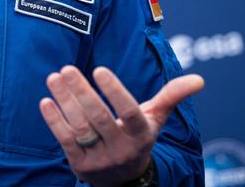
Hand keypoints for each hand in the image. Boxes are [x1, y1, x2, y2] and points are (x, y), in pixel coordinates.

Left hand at [39, 65, 203, 186]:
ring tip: (54, 77)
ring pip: (81, 128)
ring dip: (65, 101)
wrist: (123, 180)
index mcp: (141, 134)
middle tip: (67, 68)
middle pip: (99, 118)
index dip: (115, 91)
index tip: (99, 69)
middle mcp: (122, 148)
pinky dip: (55, 121)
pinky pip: (66, 141)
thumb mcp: (155, 119)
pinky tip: (46, 100)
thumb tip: (199, 79)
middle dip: (81, 92)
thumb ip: (172, 96)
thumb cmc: (137, 137)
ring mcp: (100, 158)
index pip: (129, 112)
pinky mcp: (81, 165)